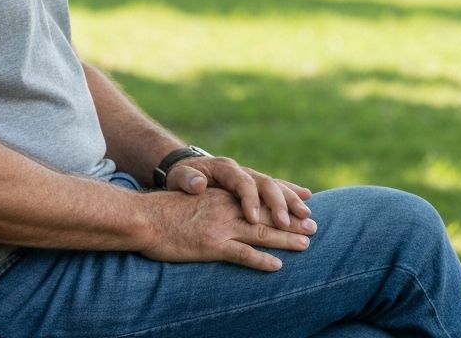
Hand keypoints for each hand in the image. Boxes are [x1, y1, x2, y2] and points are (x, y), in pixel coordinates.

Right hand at [138, 187, 314, 271]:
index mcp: (225, 193)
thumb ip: (218, 201)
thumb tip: (236, 207)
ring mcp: (221, 226)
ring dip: (286, 239)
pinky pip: (242, 253)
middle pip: (267, 213)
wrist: (145, 217)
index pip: (262, 195)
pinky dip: (261, 260)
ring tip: (306, 244)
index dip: (284, 201)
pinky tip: (276, 266)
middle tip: (315, 226)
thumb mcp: (198, 199)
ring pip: (261, 232)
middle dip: (293, 220)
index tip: (304, 206)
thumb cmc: (169, 210)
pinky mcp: (211, 244)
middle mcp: (228, 206)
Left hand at [166, 156, 313, 228]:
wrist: (187, 168)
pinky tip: (307, 199)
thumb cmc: (181, 177)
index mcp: (224, 168)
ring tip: (306, 216)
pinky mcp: (254, 185)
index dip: (249, 200)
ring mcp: (250, 176)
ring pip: (275, 186)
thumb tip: (198, 183)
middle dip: (278, 203)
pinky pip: (276, 187)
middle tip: (286, 224)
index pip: (242, 182)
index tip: (252, 219)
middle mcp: (242, 170)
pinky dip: (291, 192)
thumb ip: (188, 180)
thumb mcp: (179, 177)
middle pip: (265, 183)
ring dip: (291, 200)